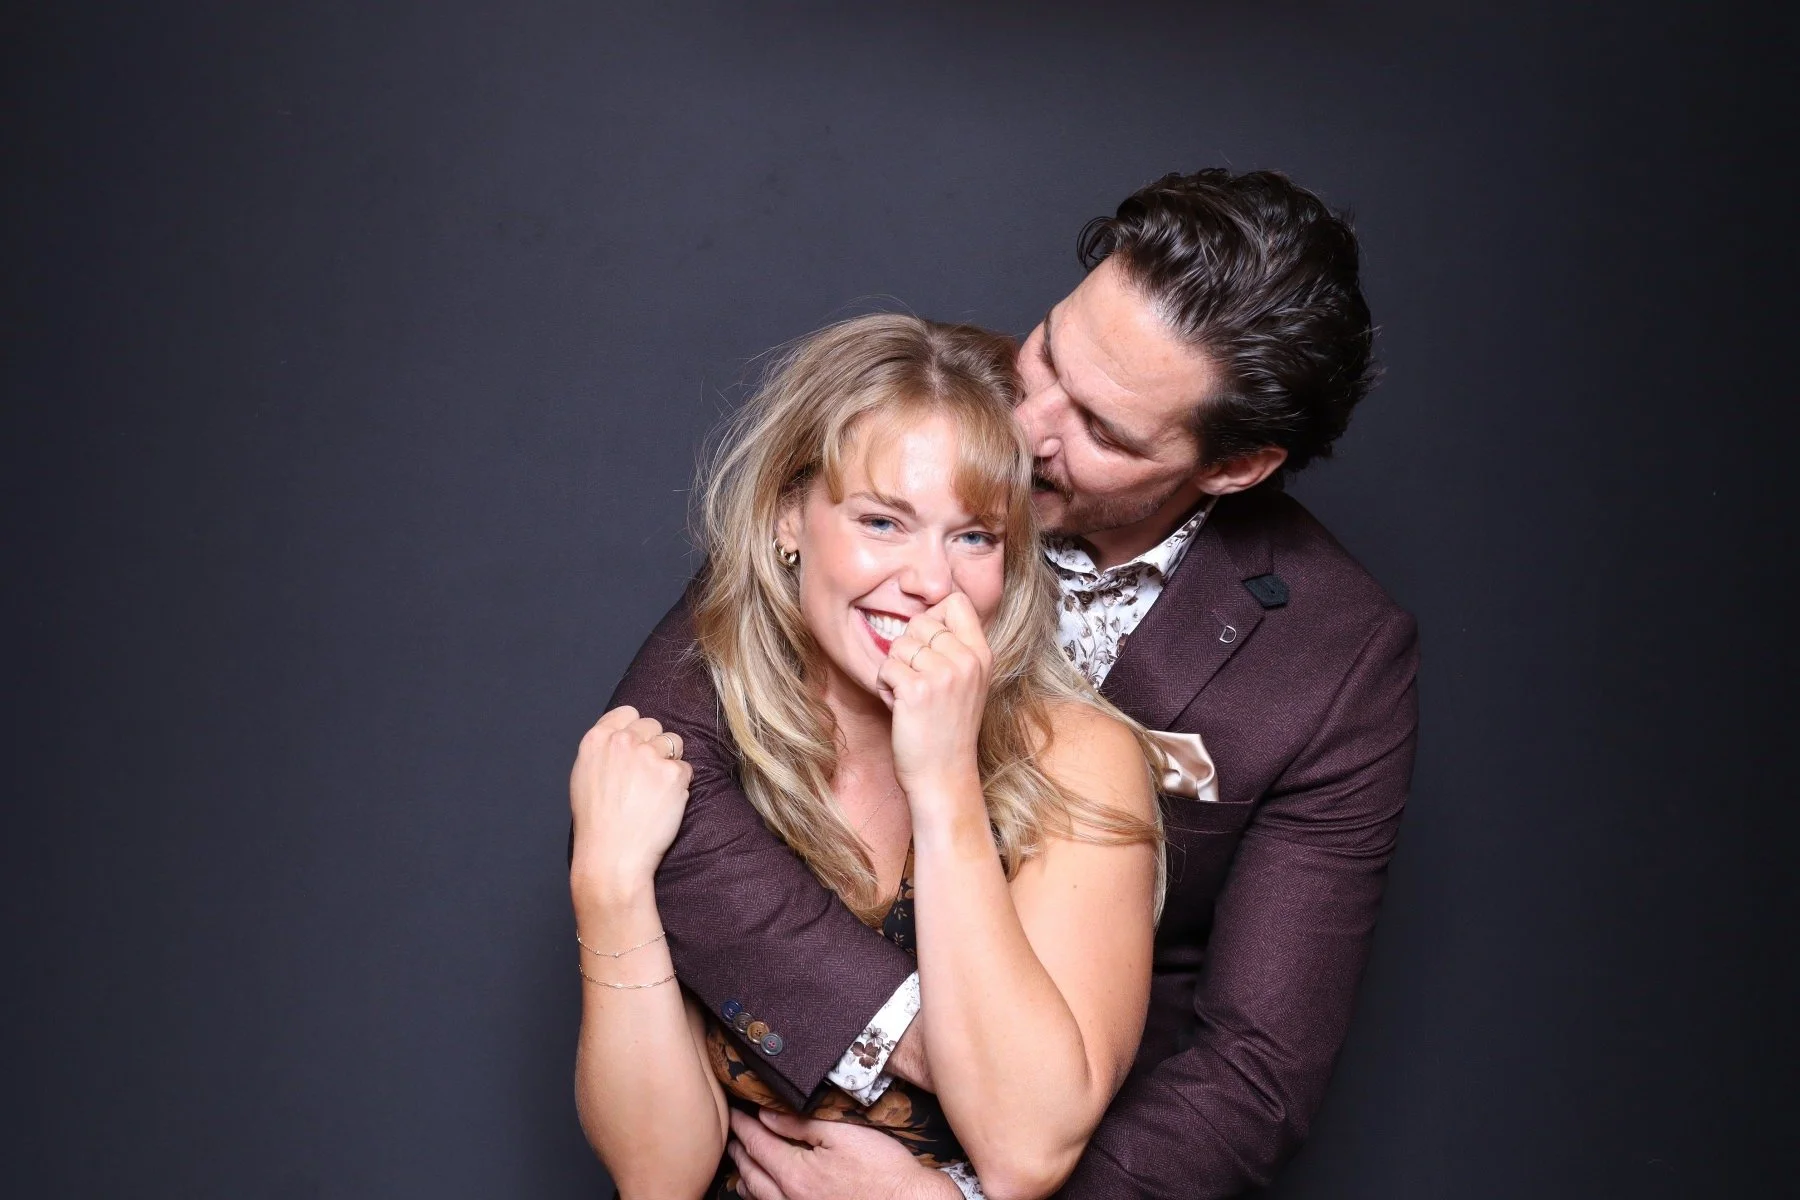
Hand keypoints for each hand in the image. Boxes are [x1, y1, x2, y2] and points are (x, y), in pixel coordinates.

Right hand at [568, 705, 690, 898]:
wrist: (612, 857)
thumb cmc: (597, 825)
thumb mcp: (584, 777)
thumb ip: (603, 751)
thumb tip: (623, 739)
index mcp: (596, 740)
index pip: (628, 713)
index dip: (636, 730)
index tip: (637, 746)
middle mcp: (622, 742)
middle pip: (653, 725)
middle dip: (655, 745)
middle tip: (646, 777)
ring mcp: (649, 756)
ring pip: (674, 743)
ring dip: (670, 762)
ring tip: (655, 792)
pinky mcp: (673, 773)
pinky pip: (686, 769)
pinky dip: (680, 786)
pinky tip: (664, 804)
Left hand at [726, 1109, 960, 1199]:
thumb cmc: (882, 1170)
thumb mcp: (842, 1134)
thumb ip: (800, 1124)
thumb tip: (767, 1114)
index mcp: (795, 1173)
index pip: (758, 1144)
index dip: (744, 1126)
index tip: (735, 1112)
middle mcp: (790, 1199)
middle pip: (753, 1173)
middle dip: (740, 1152)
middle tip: (732, 1137)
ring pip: (761, 1198)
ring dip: (746, 1179)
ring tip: (740, 1167)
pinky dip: (763, 1199)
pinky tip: (766, 1195)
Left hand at [876, 592, 992, 798]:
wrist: (944, 775)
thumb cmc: (948, 729)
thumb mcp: (968, 683)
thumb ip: (956, 648)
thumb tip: (926, 616)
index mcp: (982, 654)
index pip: (956, 601)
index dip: (933, 617)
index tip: (929, 644)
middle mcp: (967, 660)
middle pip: (920, 622)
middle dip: (909, 648)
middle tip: (917, 680)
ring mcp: (943, 674)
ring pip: (899, 644)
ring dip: (895, 670)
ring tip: (910, 696)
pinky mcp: (917, 690)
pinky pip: (886, 667)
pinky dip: (885, 686)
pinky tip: (900, 707)